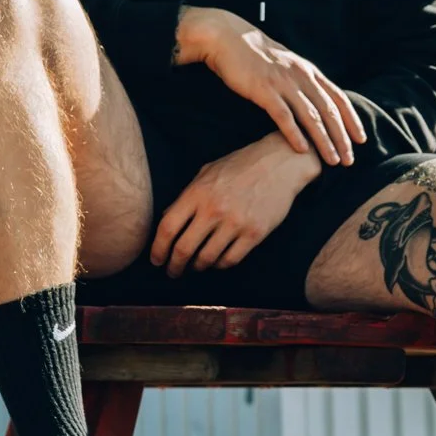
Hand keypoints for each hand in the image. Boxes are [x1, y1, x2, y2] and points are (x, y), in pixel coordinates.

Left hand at [150, 134, 320, 277]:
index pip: (167, 228)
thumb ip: (186, 197)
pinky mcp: (255, 233)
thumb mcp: (207, 173)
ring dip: (197, 267)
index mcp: (197, 192)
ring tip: (195, 266)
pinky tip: (217, 261)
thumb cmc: (240, 166)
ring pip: (207, 259)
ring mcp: (236, 222)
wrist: (279, 164)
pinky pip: (230, 260)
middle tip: (172, 271)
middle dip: (174, 266)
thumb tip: (166, 220)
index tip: (156, 259)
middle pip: (183, 249)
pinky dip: (220, 265)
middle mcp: (214, 209)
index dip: (157, 249)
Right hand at [175, 6, 366, 165]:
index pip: (338, 98)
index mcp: (308, 71)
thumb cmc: (255, 54)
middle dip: (342, 138)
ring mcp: (283, 83)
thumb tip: (314, 98)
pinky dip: (295, 134)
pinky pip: (283, 116)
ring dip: (324, 141)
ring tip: (332, 160)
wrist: (228, 38)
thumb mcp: (286, 64)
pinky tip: (302, 150)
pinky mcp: (264, 90)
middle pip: (329, 111)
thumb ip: (301, 80)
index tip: (361, 139)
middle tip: (349, 160)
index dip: (351, 120)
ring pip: (311, 116)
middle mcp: (301, 76)